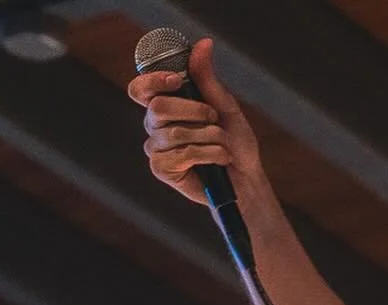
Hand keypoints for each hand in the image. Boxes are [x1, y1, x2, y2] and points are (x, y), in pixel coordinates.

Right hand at [127, 37, 261, 206]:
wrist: (246, 178)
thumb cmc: (235, 142)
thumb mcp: (225, 106)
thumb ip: (207, 78)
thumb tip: (204, 43)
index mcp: (165, 104)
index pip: (141, 88)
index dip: (153, 81)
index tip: (177, 80)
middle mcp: (155, 124)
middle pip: (159, 107)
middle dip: (194, 111)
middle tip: (215, 119)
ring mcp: (156, 147)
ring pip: (173, 133)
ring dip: (208, 137)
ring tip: (224, 145)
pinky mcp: (162, 169)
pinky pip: (179, 156)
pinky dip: (205, 155)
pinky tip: (217, 161)